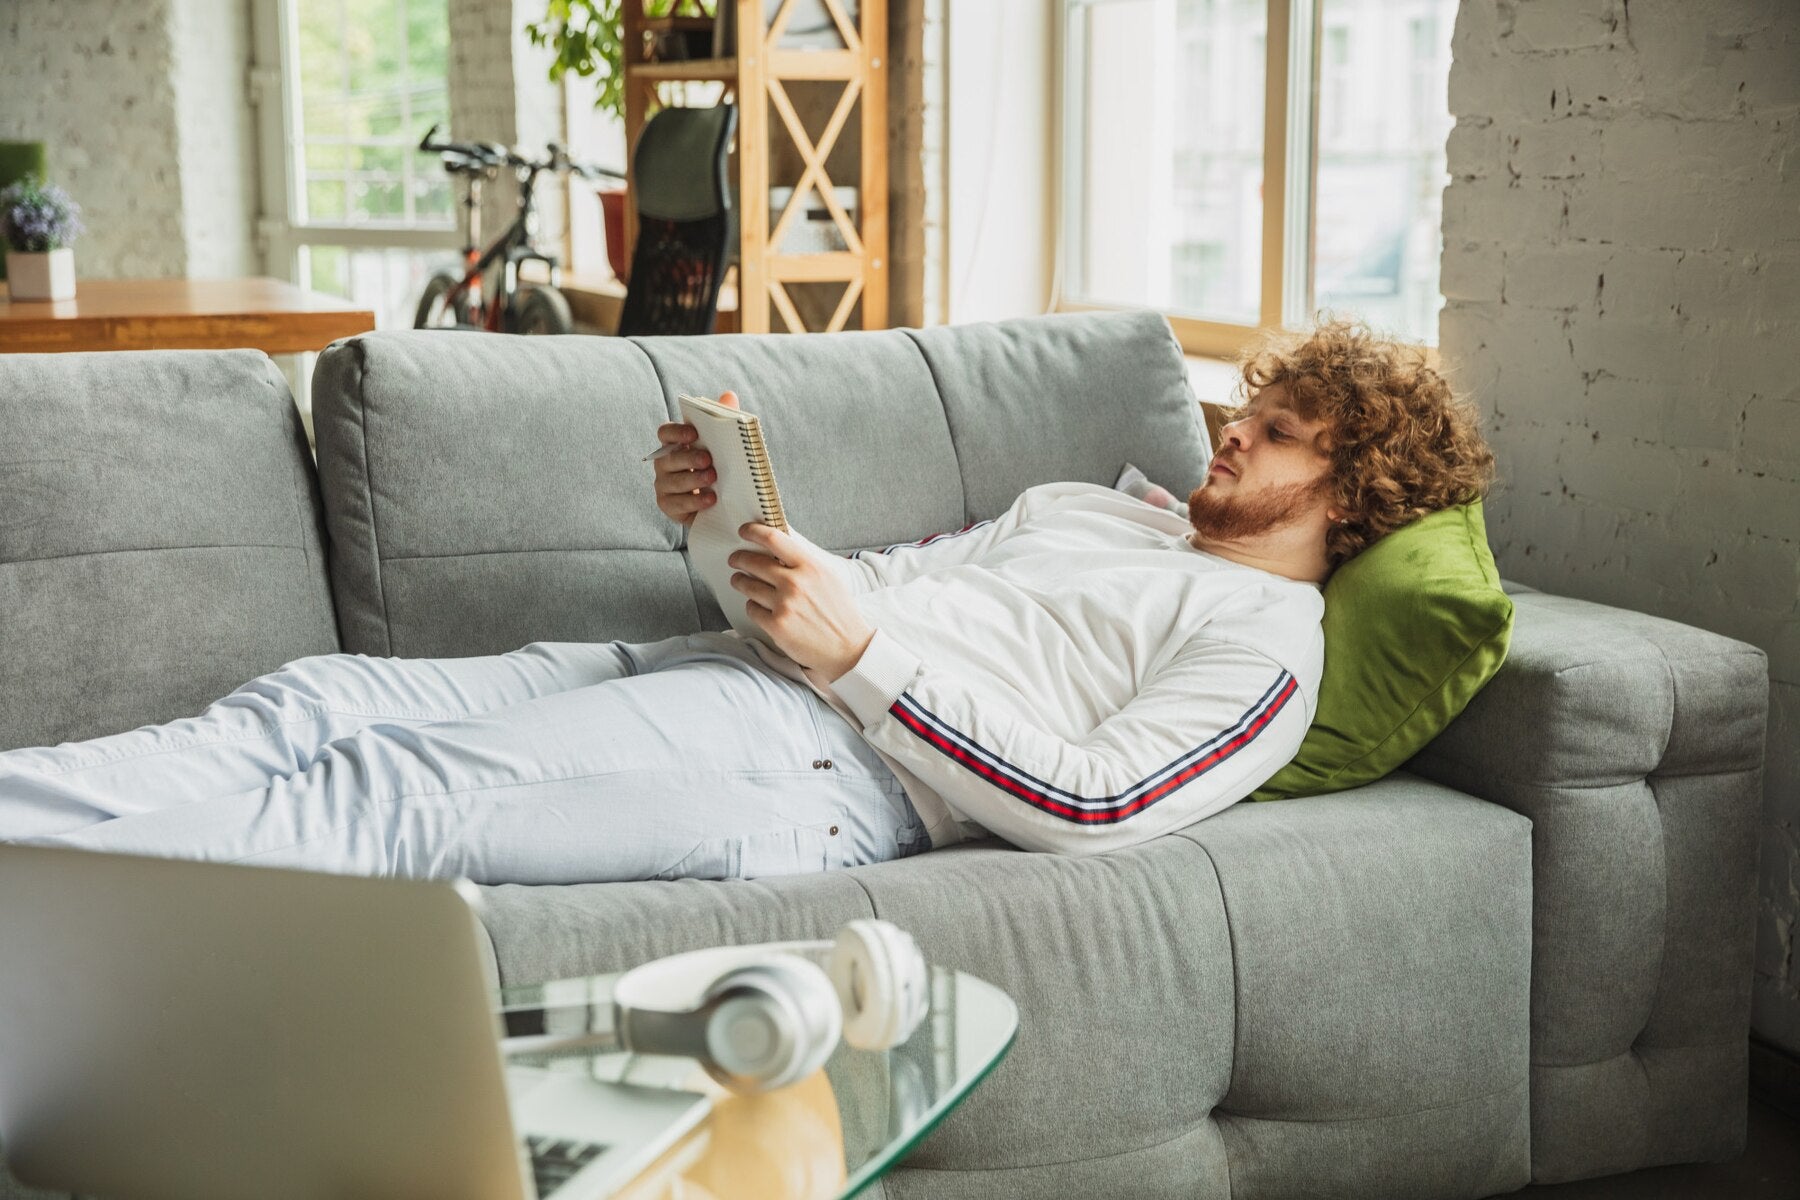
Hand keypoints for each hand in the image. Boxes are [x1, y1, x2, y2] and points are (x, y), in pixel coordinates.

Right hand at [652, 389, 738, 525]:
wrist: (718, 503)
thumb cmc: (716, 467)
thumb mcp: (722, 445)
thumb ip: (723, 420)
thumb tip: (729, 395)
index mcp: (675, 444)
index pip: (665, 432)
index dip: (677, 432)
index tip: (694, 434)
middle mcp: (664, 463)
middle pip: (669, 458)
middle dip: (688, 458)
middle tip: (708, 459)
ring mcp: (664, 485)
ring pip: (672, 482)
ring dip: (693, 479)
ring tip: (713, 478)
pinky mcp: (668, 505)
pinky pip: (677, 503)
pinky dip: (694, 501)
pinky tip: (711, 499)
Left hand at [729, 523, 875, 680]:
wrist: (848, 649)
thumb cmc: (839, 613)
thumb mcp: (828, 578)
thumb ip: (805, 562)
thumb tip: (779, 547)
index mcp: (810, 566)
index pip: (773, 539)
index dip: (753, 532)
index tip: (744, 531)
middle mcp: (795, 583)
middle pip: (753, 562)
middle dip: (739, 559)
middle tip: (734, 560)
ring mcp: (784, 604)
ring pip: (747, 585)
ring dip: (740, 581)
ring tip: (740, 581)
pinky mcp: (776, 625)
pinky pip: (751, 609)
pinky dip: (752, 606)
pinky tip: (758, 606)